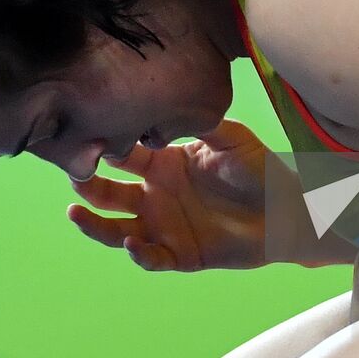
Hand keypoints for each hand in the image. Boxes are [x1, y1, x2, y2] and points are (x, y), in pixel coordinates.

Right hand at [67, 118, 268, 271]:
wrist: (286, 210)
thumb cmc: (260, 169)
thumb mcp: (231, 138)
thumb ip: (203, 122)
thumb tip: (175, 100)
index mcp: (165, 164)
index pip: (125, 156)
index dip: (106, 148)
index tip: (86, 138)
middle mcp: (157, 195)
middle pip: (110, 192)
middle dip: (87, 184)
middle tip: (72, 175)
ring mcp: (165, 226)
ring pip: (117, 229)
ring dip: (94, 223)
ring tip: (75, 212)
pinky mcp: (180, 254)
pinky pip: (151, 257)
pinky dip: (139, 254)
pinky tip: (131, 243)